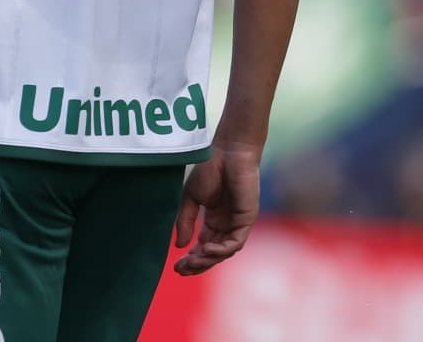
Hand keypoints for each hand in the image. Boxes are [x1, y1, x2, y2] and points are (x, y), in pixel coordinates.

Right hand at [173, 145, 260, 274]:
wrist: (227, 152)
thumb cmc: (210, 169)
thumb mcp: (191, 198)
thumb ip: (185, 221)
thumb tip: (180, 245)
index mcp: (214, 220)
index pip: (203, 246)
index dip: (190, 258)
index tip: (176, 266)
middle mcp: (226, 225)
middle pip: (213, 253)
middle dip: (197, 264)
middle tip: (181, 270)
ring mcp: (237, 223)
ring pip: (224, 252)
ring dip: (208, 260)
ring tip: (192, 261)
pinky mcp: (246, 220)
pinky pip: (235, 243)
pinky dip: (222, 250)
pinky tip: (206, 249)